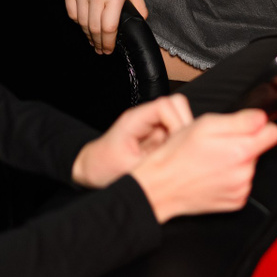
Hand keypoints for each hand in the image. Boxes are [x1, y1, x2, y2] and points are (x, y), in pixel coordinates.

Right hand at [63, 0, 145, 55]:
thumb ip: (138, 3)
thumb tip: (141, 20)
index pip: (109, 28)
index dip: (109, 43)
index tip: (109, 50)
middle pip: (94, 29)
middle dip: (99, 43)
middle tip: (102, 50)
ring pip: (81, 23)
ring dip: (88, 34)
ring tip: (93, 39)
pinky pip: (71, 12)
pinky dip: (77, 21)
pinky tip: (83, 24)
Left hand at [73, 94, 194, 187]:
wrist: (91, 170)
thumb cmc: (103, 167)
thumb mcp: (128, 167)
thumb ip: (154, 161)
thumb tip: (178, 159)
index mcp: (136, 119)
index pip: (167, 105)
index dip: (177, 122)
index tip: (178, 143)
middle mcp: (146, 118)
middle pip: (178, 107)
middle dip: (185, 128)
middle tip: (182, 151)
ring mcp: (153, 127)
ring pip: (181, 121)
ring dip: (184, 138)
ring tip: (176, 158)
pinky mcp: (158, 138)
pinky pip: (177, 135)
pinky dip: (181, 146)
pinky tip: (174, 161)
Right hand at [129, 109, 276, 221]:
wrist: (161, 187)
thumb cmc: (178, 154)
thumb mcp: (205, 125)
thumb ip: (240, 120)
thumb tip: (262, 118)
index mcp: (241, 151)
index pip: (273, 133)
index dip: (260, 126)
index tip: (250, 126)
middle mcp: (245, 173)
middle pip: (258, 149)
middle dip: (242, 143)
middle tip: (216, 144)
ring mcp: (241, 189)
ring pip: (249, 166)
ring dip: (235, 161)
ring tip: (211, 160)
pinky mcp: (235, 202)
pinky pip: (241, 183)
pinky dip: (230, 178)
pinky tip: (212, 175)